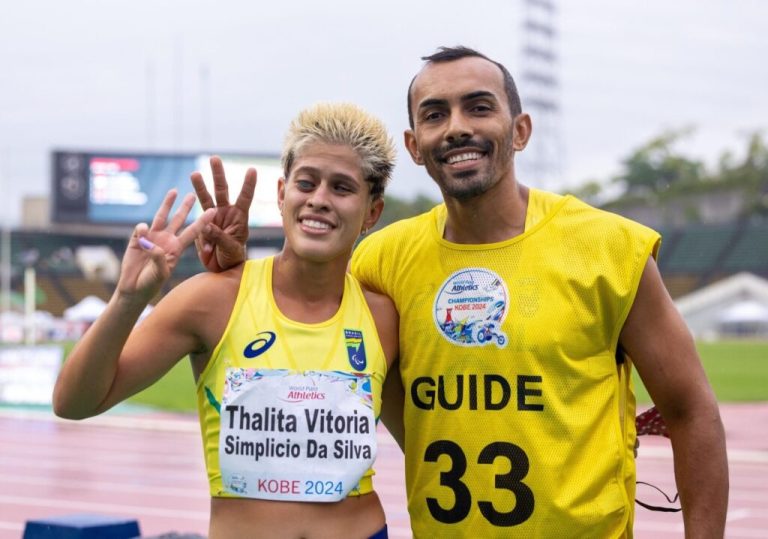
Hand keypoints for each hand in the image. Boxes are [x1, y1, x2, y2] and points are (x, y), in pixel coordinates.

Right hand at [119, 190, 214, 302]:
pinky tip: (141, 236)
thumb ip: (158, 258)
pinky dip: (142, 228)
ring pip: (161, 217)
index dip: (202, 221)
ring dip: (167, 204)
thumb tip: (149, 241)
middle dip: (186, 207)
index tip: (213, 211)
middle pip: (178, 220)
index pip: (192, 232)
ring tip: (174, 191)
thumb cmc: (150, 284)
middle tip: (193, 194)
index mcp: (176, 248)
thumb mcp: (160, 273)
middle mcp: (166, 240)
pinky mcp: (137, 239)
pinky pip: (141, 228)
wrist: (133, 289)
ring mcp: (152, 238)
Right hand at [190, 155, 254, 271]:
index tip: (252, 169)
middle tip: (214, 158)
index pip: (245, 197)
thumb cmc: (233, 258)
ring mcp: (212, 218)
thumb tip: (205, 224)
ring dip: (200, 187)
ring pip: (205, 199)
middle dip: (218, 174)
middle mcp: (226, 213)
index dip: (248, 184)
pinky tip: (198, 228)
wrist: (221, 268)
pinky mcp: (201, 226)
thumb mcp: (230, 248)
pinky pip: (196, 220)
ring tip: (195, 173)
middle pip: (221, 191)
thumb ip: (219, 236)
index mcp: (239, 217)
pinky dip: (196, 223)